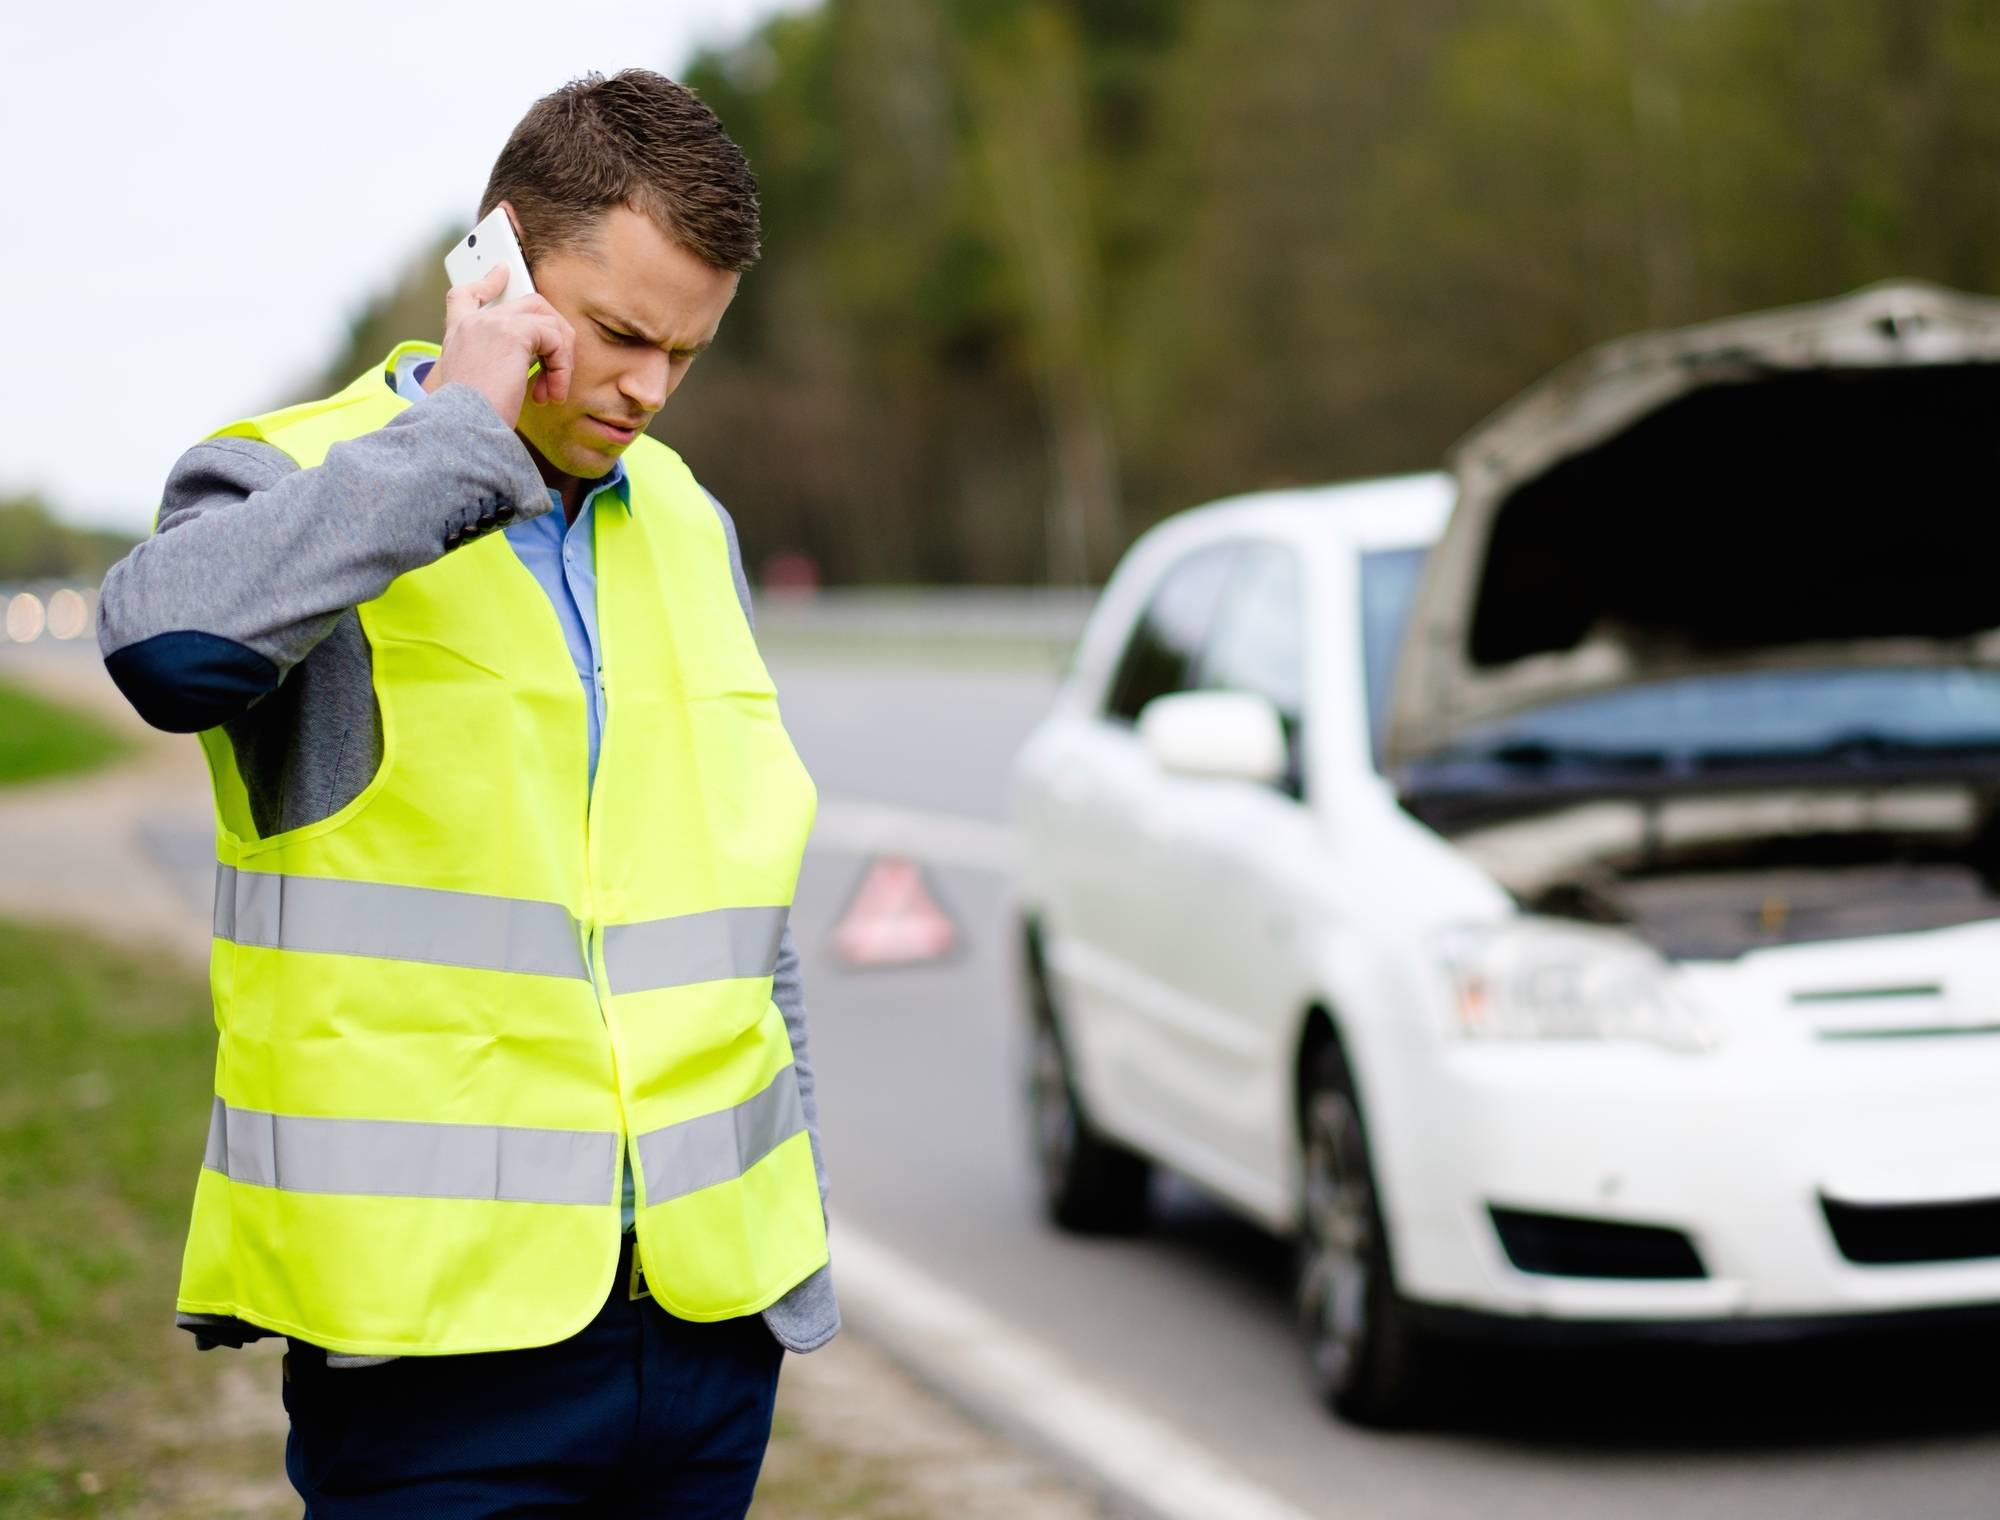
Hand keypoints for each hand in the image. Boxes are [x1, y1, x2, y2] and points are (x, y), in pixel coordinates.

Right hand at [424, 263, 575, 425]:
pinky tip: (552, 394)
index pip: (467, 294)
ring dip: (560, 356)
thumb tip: (529, 365)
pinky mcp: (514, 333)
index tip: (503, 272)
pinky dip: (562, 367)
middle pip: (528, 303)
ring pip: (547, 319)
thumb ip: (492, 365)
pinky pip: (555, 338)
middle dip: (553, 334)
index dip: (488, 281)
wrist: (461, 428)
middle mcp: (471, 323)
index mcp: (457, 335)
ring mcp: (492, 324)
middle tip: (556, 374)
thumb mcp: (473, 387)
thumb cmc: (467, 422)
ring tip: (552, 391)